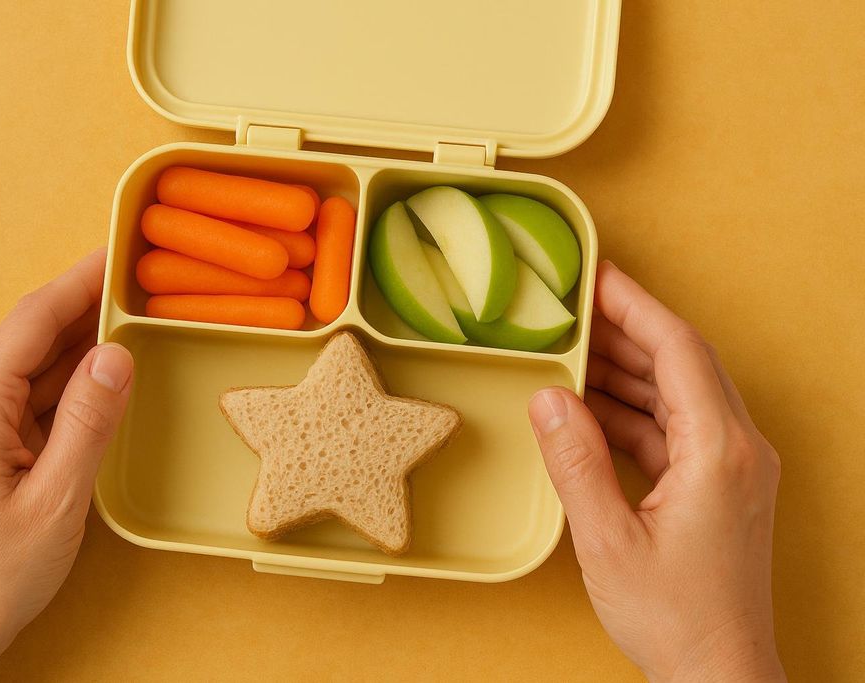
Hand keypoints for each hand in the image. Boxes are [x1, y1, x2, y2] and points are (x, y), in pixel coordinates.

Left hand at [0, 250, 132, 680]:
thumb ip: (89, 420)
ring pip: (36, 362)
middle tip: (141, 282)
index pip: (34, 319)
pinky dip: (73, 379)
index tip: (120, 253)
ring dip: (83, 341)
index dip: (81, 280)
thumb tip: (116, 354)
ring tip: (135, 318)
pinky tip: (107, 372)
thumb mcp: (56, 497)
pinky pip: (34, 393)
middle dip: (88, 303)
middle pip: (34, 332)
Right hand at [529, 261, 783, 681]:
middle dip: (628, 330)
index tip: (599, 277)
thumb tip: (548, 398)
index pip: (679, 351)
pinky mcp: (721, 485)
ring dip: (627, 371)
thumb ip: (575, 462)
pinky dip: (633, 411)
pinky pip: (675, 427)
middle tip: (576, 307)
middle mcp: (738, 449)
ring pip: (679, 393)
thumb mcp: (607, 540)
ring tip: (573, 353)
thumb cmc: (675, 617)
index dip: (637, 306)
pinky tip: (590, 411)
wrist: (719, 673)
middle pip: (683, 363)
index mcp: (720, 452)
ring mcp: (733, 467)